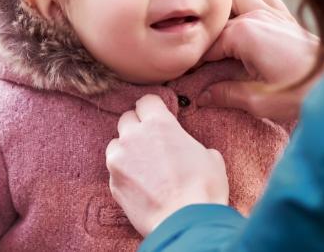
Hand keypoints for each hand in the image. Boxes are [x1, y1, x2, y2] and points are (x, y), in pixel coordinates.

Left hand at [106, 95, 228, 236]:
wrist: (185, 222)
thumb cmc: (203, 188)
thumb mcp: (210, 158)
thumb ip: (193, 146)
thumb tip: (196, 153)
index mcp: (159, 124)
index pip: (146, 101)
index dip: (153, 108)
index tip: (157, 116)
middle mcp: (134, 136)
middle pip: (126, 119)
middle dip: (137, 127)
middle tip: (150, 142)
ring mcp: (119, 160)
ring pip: (116, 145)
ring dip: (126, 150)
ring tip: (143, 166)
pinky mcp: (112, 183)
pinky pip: (115, 171)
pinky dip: (124, 174)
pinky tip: (140, 185)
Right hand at [200, 0, 323, 122]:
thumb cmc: (301, 92)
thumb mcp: (258, 101)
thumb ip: (226, 95)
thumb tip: (202, 97)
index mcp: (243, 34)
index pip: (206, 45)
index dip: (194, 60)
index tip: (185, 73)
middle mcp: (255, 15)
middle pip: (218, 15)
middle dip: (207, 31)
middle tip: (203, 55)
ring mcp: (272, 11)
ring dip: (229, 8)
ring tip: (224, 33)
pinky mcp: (286, 15)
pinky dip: (255, 2)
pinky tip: (254, 23)